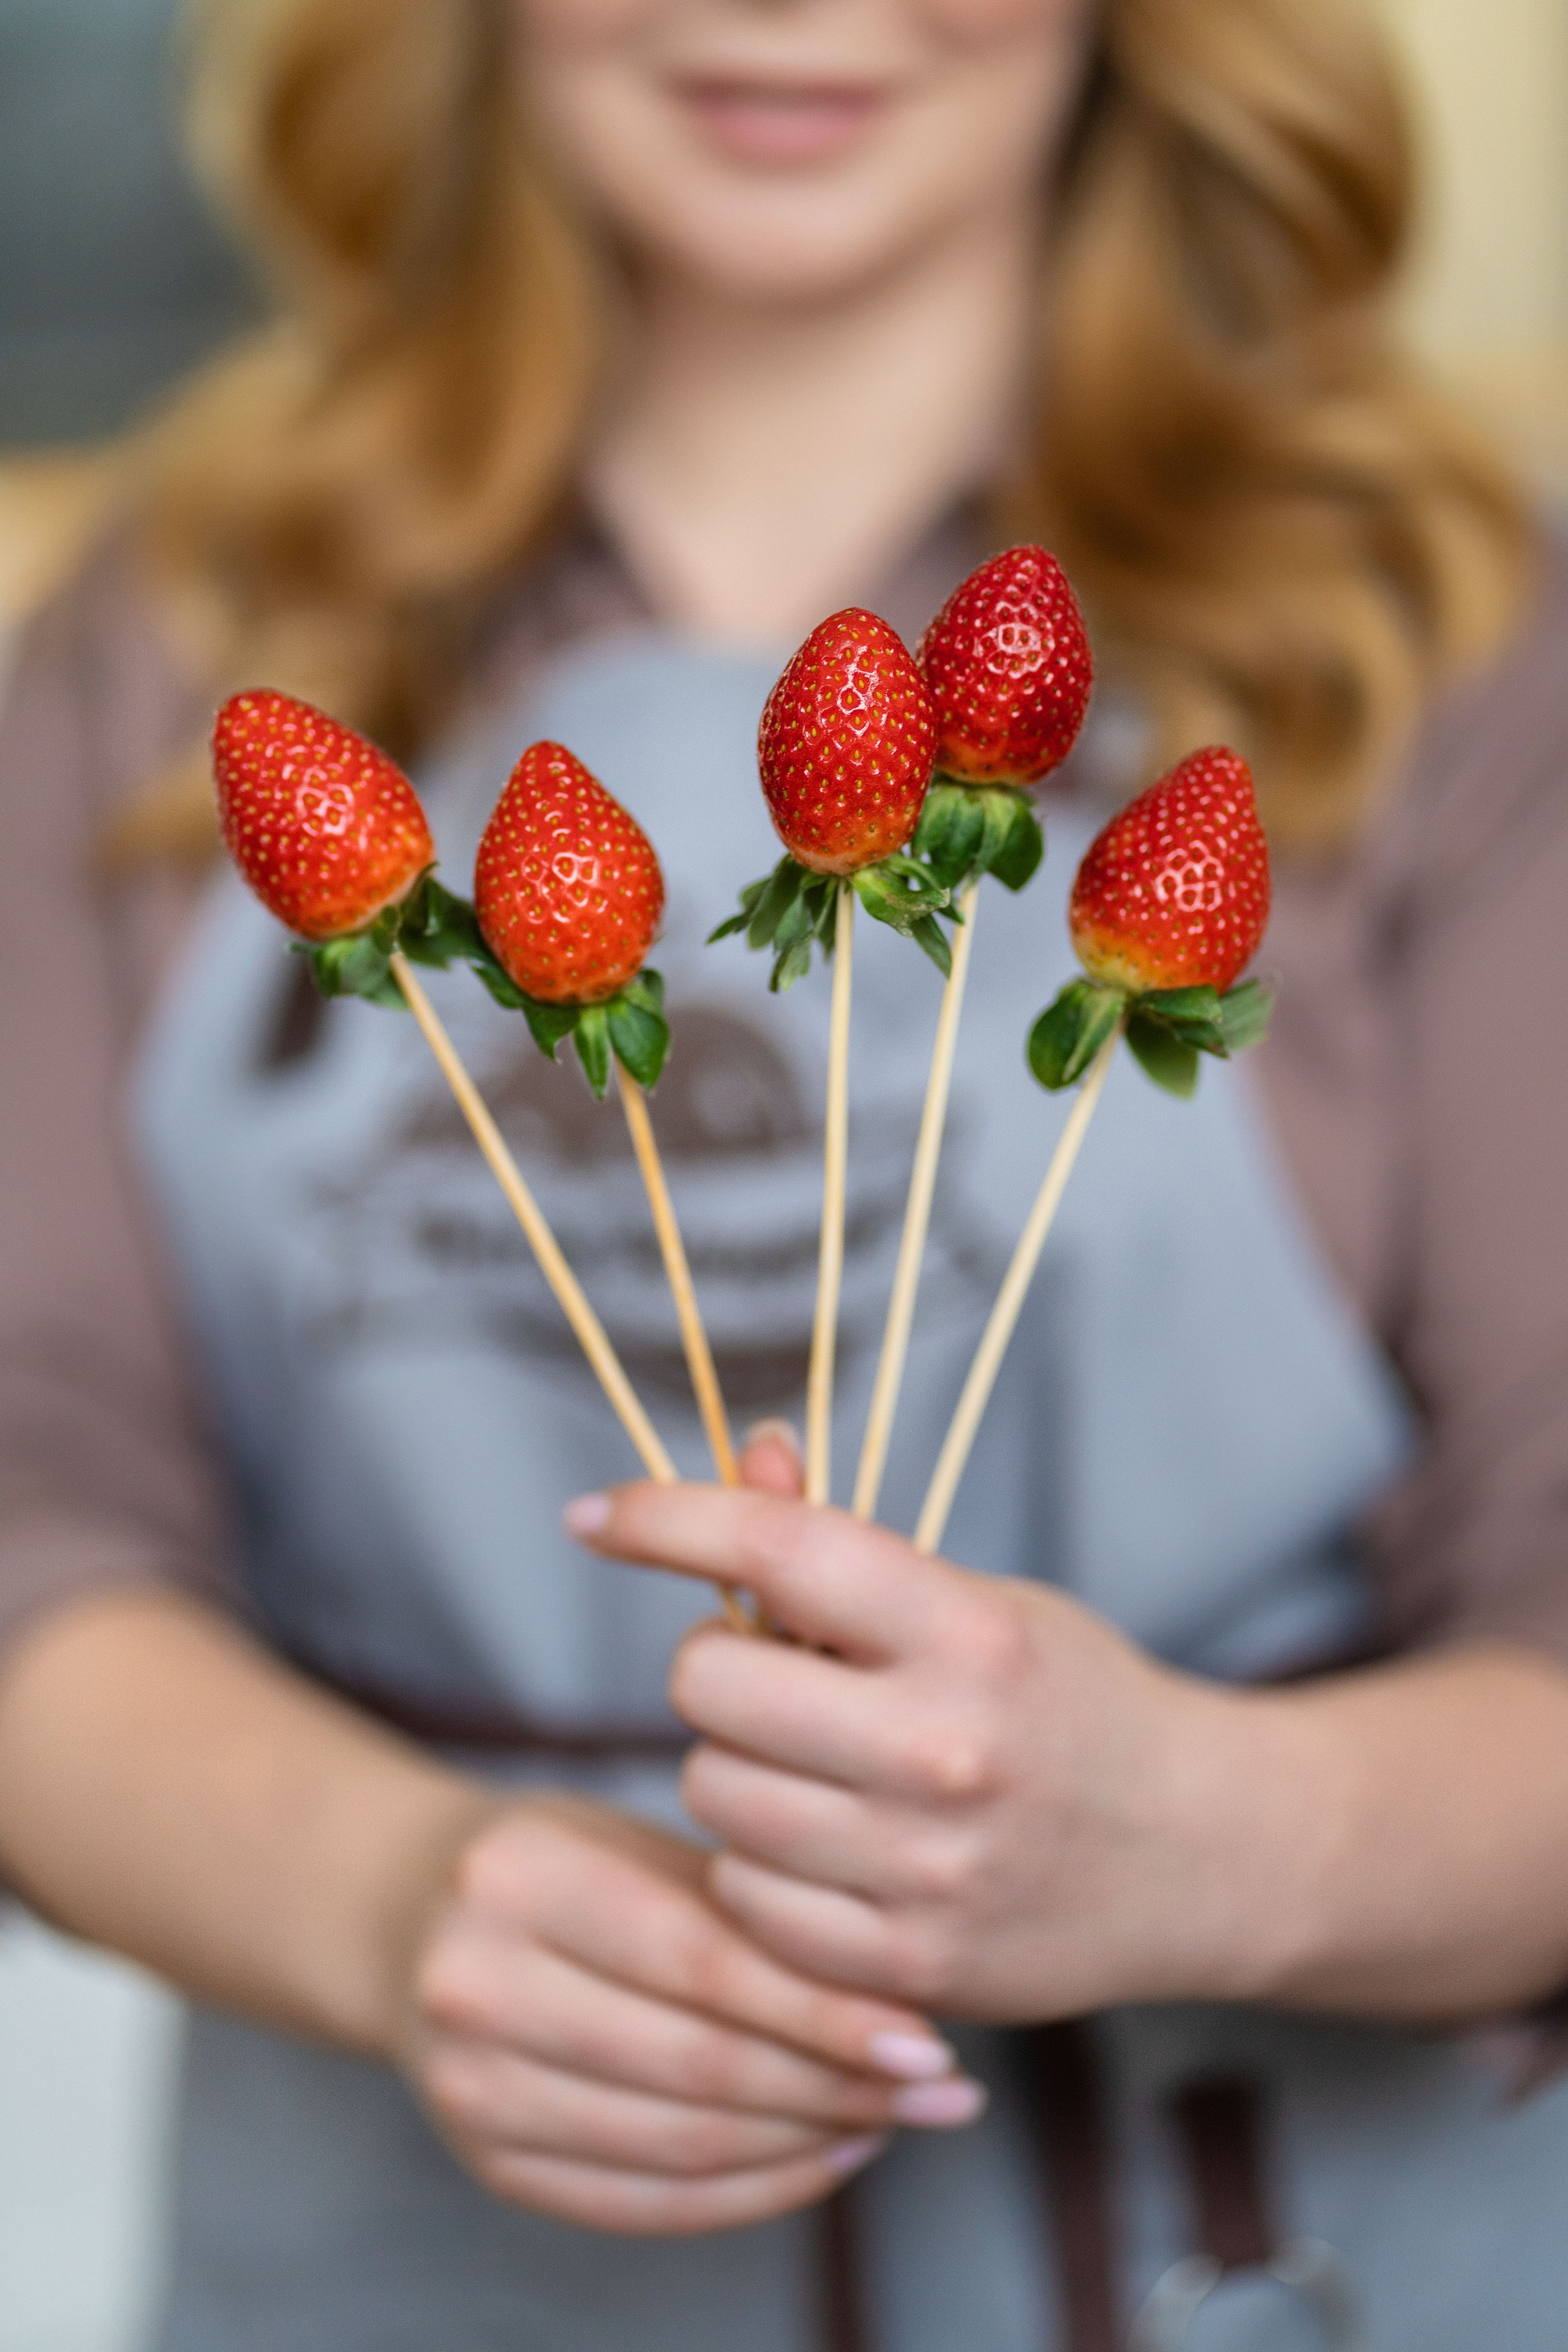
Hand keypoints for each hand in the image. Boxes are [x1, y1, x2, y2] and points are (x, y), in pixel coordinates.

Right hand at [399, 1792, 986, 2234]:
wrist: (411, 1914)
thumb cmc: (564, 1865)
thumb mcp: (638, 1846)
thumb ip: (748, 1914)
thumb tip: (905, 2007)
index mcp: (519, 1876)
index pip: (702, 1965)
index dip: (825, 2013)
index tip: (932, 2041)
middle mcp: (475, 1983)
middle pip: (695, 2066)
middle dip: (835, 2087)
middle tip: (943, 2090)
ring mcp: (468, 2086)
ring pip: (676, 2146)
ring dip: (807, 2144)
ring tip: (896, 2119)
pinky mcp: (482, 2161)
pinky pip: (639, 2203)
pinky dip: (747, 2192)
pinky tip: (823, 2158)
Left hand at [564, 1454, 1310, 2024]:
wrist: (1202, 1853)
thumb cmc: (1069, 1703)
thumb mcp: (980, 1603)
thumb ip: (847, 1548)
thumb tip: (745, 1451)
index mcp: (969, 1633)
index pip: (779, 1549)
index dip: (666, 1519)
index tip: (596, 1518)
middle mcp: (944, 1750)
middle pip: (709, 1683)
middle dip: (718, 1667)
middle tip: (776, 1676)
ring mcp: (926, 1870)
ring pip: (711, 1792)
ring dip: (734, 1768)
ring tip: (813, 1766)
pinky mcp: (909, 1966)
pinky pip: (745, 1899)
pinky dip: (761, 1867)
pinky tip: (826, 1848)